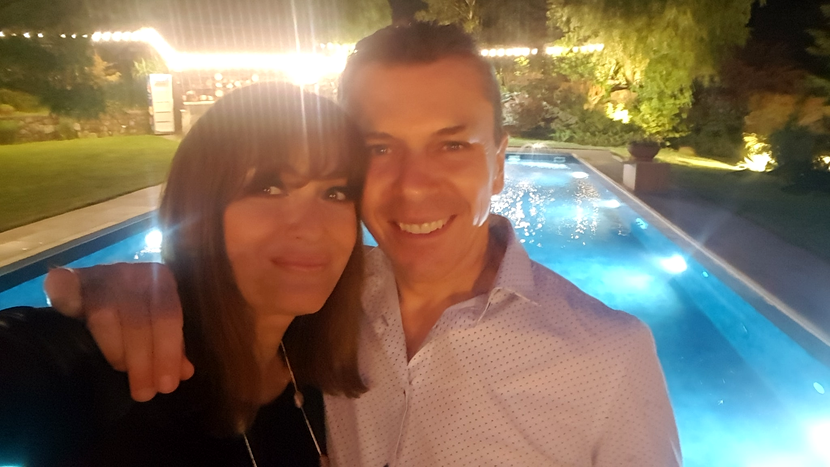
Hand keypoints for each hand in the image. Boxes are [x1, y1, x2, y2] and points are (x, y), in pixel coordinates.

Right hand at [44, 263, 194, 401]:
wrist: (111, 284)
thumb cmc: (145, 310)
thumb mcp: (162, 325)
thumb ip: (173, 346)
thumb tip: (185, 372)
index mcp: (161, 279)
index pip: (168, 315)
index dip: (168, 351)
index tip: (167, 384)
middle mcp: (131, 272)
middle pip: (137, 318)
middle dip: (142, 360)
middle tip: (144, 392)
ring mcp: (100, 273)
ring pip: (105, 313)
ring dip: (115, 349)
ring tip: (122, 371)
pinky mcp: (69, 277)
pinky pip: (64, 286)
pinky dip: (66, 300)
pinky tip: (71, 316)